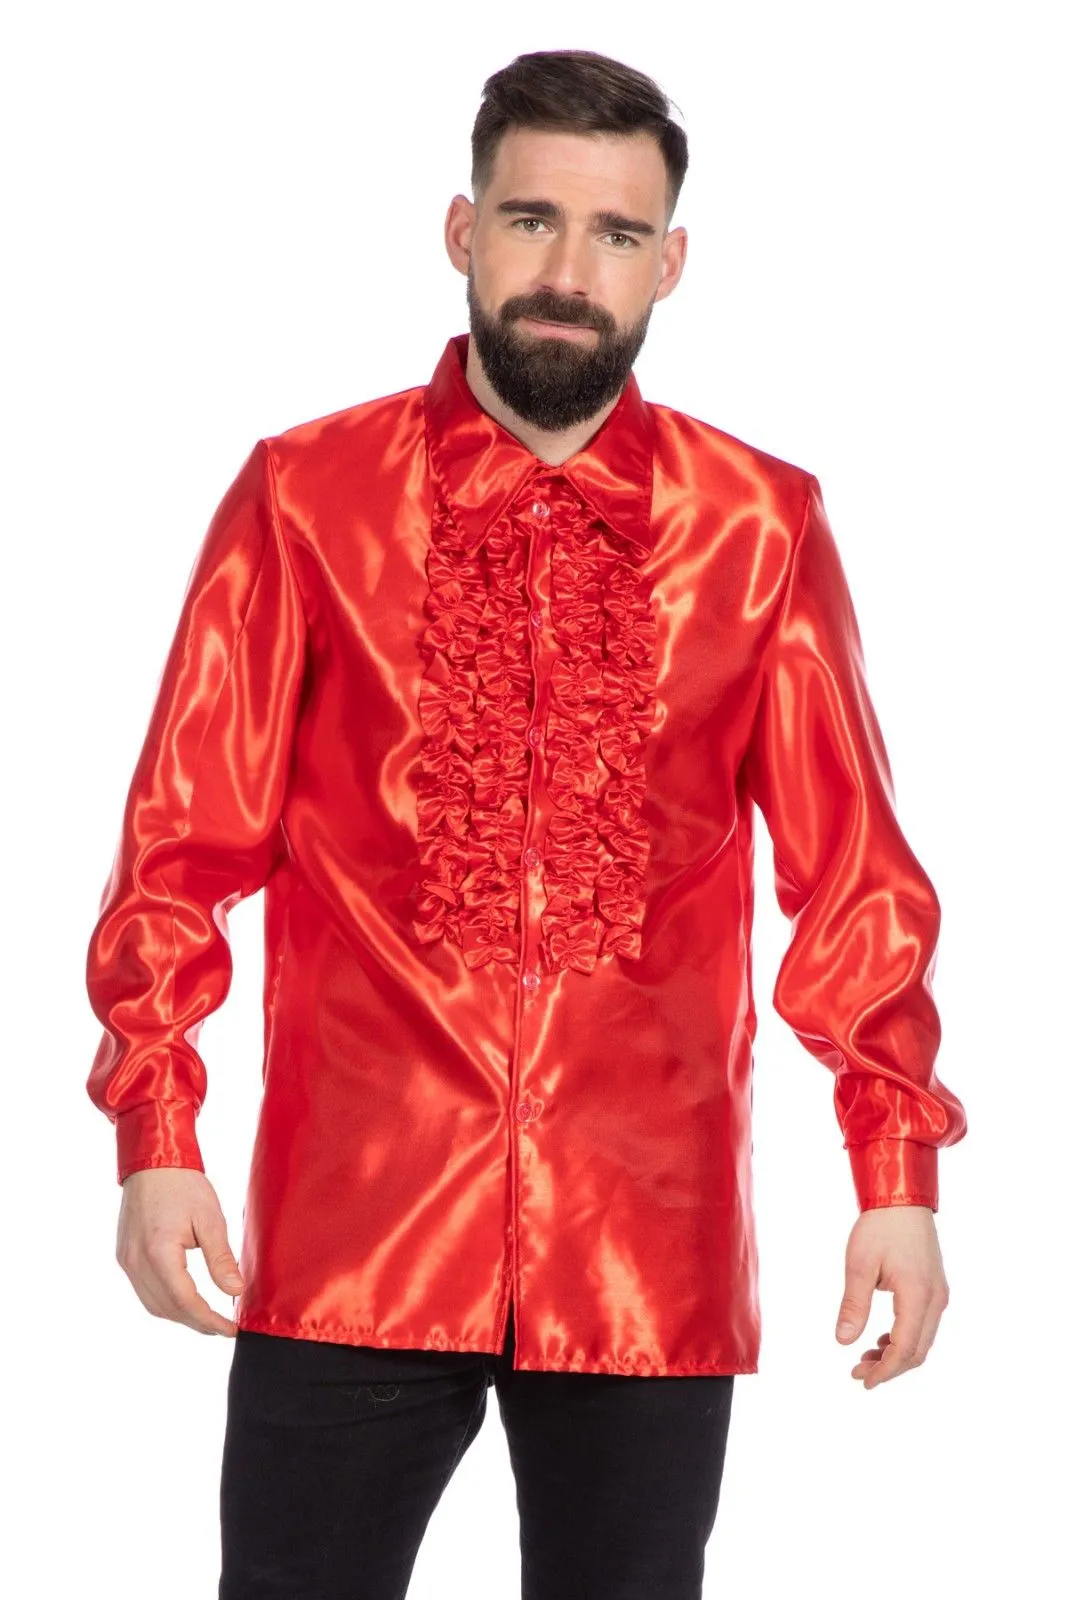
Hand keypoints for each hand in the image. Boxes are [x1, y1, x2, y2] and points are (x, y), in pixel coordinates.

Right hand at [116, 1168, 244, 1335]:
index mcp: (158, 1252)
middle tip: (223, 1327)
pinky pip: (144, 1291)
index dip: (209, 1320)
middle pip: (167, 1309)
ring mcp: (126, 1260)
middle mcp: (136, 1261)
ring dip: (180, 1316)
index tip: (230, 1329)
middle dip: (196, 1323)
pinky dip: (165, 1303)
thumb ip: (221, 1258)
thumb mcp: (210, 1218)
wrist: (153, 1161)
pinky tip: (185, 1301)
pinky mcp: (124, 1256)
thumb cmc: (183, 1184)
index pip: (185, 1301)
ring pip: (153, 1304)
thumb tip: (234, 1291)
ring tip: (208, 1318)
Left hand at [835, 1205, 949, 1386]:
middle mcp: (935, 1299)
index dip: (885, 1371)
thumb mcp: (859, 1265)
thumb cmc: (880, 1227)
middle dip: (889, 1367)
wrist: (902, 1198)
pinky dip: (904, 1338)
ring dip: (896, 1354)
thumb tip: (843, 1341)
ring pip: (922, 1340)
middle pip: (917, 1351)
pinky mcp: (934, 1288)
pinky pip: (923, 1325)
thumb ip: (854, 1305)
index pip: (905, 1349)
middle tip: (858, 1372)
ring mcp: (938, 1294)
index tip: (862, 1381)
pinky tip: (882, 1338)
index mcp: (918, 1296)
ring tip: (866, 1357)